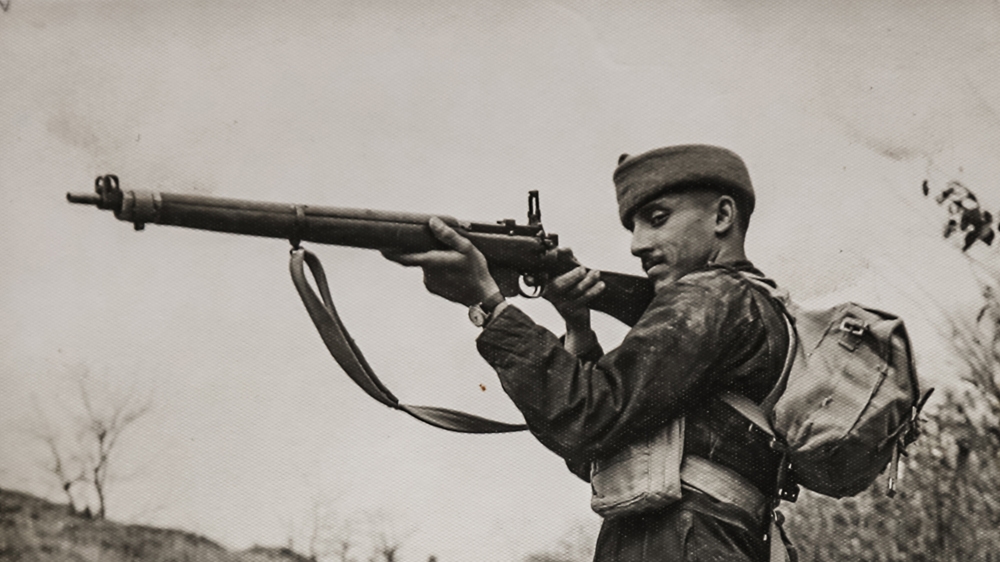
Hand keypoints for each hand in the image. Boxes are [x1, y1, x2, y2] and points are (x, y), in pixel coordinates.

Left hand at [382, 216, 499, 305]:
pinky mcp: (434, 289)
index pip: (404, 257)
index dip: (391, 252)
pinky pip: (432, 275)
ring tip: (454, 263)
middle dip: (427, 251)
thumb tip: (432, 222)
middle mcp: (427, 274)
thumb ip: (447, 235)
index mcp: (431, 262)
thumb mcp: (466, 248)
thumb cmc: (475, 271)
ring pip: (427, 267)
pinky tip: (454, 272)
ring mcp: (430, 283)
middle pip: (420, 258)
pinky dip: (438, 271)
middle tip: (443, 249)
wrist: (482, 297)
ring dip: (434, 262)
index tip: (381, 247)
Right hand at [541, 253, 605, 330]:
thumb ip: (567, 261)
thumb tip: (566, 249)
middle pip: (561, 283)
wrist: (576, 319)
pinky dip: (594, 290)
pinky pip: (584, 298)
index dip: (551, 261)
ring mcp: (560, 304)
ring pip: (576, 290)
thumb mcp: (569, 275)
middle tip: (583, 269)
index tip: (557, 252)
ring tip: (596, 273)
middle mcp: (550, 295)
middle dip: (574, 275)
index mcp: (547, 283)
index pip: (547, 272)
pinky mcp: (571, 312)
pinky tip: (601, 284)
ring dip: (589, 280)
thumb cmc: (572, 292)